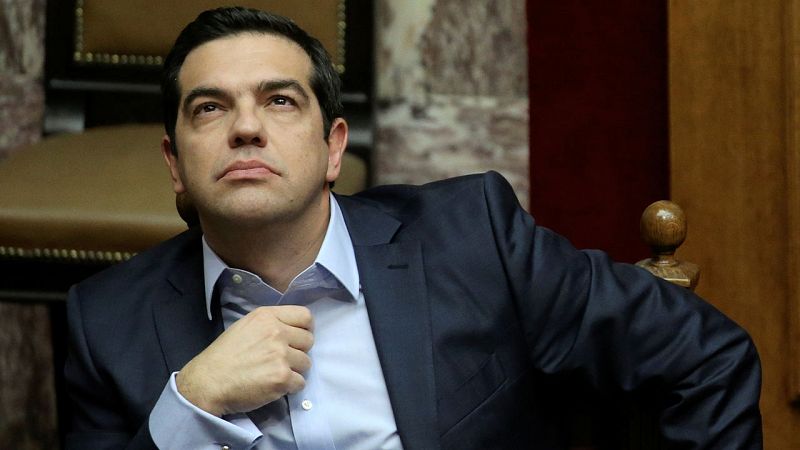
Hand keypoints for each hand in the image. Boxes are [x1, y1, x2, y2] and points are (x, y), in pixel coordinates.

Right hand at [176, 305, 313, 415]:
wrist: (208, 382)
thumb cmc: (224, 356)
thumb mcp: (246, 326)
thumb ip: (270, 324)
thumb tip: (292, 331)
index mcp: (267, 317)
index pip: (305, 316)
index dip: (305, 329)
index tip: (297, 339)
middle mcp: (276, 332)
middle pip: (309, 341)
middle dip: (299, 352)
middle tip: (282, 360)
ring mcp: (280, 355)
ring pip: (306, 363)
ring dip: (294, 370)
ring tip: (274, 374)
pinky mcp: (282, 377)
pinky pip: (300, 383)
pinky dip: (290, 387)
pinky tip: (273, 386)